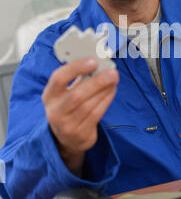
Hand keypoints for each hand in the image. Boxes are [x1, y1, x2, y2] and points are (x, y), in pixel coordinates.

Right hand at [42, 57, 118, 173]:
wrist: (67, 138)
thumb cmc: (69, 107)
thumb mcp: (66, 93)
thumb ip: (79, 79)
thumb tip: (99, 64)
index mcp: (49, 95)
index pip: (58, 79)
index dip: (76, 68)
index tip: (93, 61)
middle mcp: (55, 111)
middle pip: (77, 95)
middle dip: (97, 82)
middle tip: (112, 72)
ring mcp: (66, 125)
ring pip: (89, 105)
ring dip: (105, 90)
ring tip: (114, 79)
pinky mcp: (80, 134)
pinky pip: (96, 114)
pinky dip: (106, 100)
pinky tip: (111, 90)